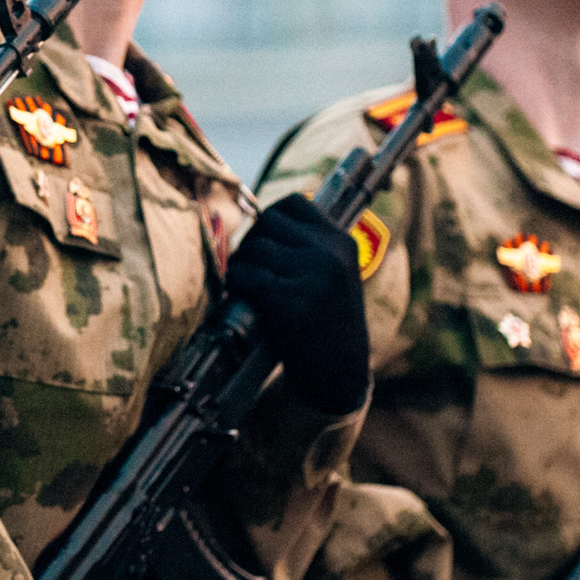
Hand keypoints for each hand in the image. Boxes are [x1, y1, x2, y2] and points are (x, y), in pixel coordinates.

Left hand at [225, 195, 370, 414]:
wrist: (340, 376)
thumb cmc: (328, 327)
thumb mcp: (334, 277)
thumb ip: (309, 249)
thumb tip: (261, 225)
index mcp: (343, 243)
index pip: (296, 203)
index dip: (270, 218)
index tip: (263, 240)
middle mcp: (331, 253)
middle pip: (269, 221)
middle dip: (250, 241)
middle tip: (248, 266)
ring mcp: (313, 275)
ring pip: (255, 248)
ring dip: (240, 264)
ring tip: (244, 284)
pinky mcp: (292, 300)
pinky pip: (247, 275)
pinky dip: (235, 283)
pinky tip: (240, 296)